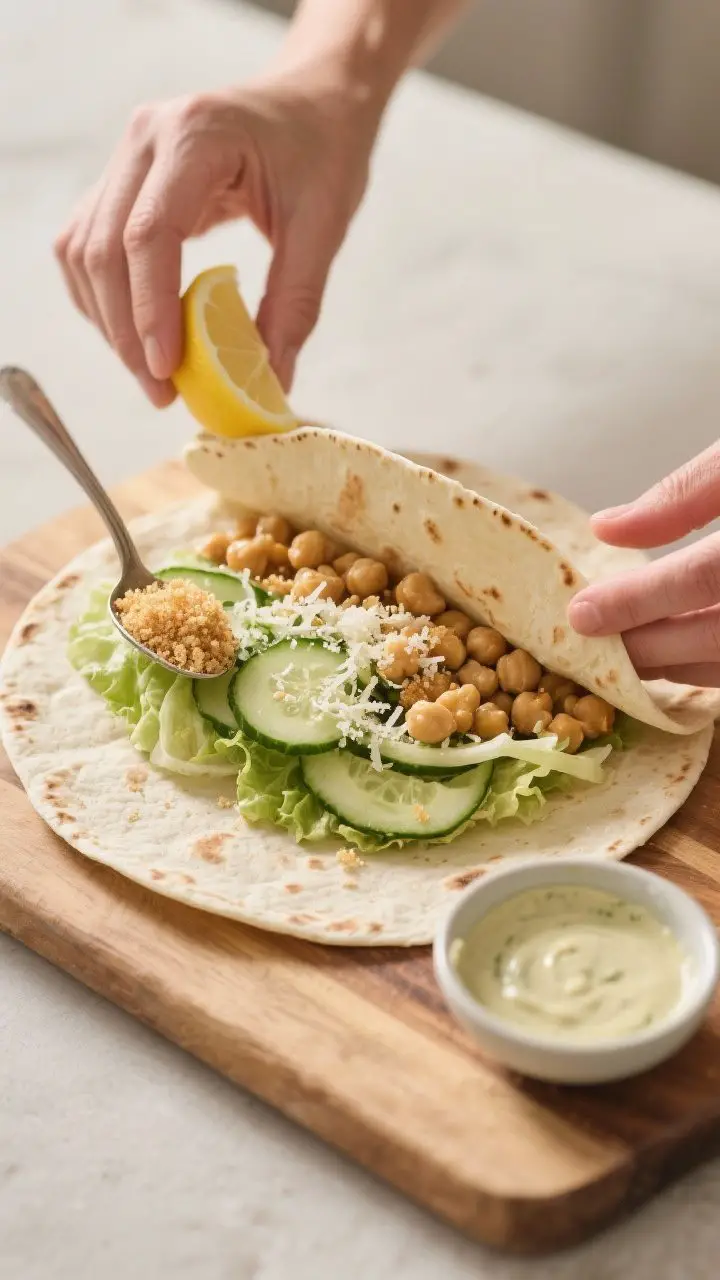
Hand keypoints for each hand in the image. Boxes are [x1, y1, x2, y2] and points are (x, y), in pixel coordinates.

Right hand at [54, 74, 376, 404]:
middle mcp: (146, 138)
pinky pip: (88, 245)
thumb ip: (295, 303)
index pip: (149, 234)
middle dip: (126, 331)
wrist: (312, 102)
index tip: (167, 369)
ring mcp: (127, 155)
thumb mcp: (324, 226)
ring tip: (152, 373)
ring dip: (109, 320)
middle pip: (104, 248)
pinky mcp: (123, 179)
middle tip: (161, 391)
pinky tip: (136, 335)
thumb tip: (270, 380)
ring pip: (84, 251)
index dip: (150, 309)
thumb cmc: (323, 152)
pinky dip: (104, 297)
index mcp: (197, 136)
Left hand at [568, 441, 719, 686]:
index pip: (701, 578)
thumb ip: (687, 492)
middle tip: (589, 648)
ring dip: (677, 665)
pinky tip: (673, 655)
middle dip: (647, 649)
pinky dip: (705, 663)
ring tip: (622, 657)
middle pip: (714, 638)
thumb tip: (606, 529)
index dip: (638, 601)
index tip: (580, 613)